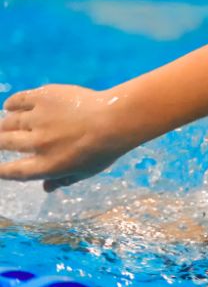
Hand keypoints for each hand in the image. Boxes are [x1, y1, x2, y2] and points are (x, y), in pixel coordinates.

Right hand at [0, 84, 130, 190]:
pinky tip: (10, 107)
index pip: (14, 171)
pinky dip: (11, 104)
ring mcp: (38, 119)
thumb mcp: (87, 171)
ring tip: (6, 125)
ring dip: (5, 124)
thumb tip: (46, 188)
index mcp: (47, 165)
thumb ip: (64, 179)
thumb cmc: (105, 149)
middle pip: (4, 143)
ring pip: (9, 122)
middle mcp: (37, 143)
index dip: (0, 171)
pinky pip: (17, 100)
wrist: (116, 119)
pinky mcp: (41, 98)